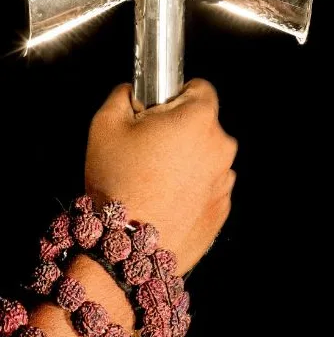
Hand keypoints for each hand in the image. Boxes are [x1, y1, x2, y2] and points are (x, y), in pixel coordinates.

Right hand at [85, 79, 237, 274]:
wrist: (129, 249)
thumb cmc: (118, 183)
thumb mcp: (105, 125)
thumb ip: (121, 96)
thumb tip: (131, 91)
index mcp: (199, 118)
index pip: (200, 88)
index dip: (176, 95)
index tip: (157, 112)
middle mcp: (221, 146)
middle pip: (203, 125)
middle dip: (180, 131)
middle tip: (147, 150)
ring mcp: (225, 180)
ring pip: (206, 157)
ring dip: (187, 161)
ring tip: (153, 180)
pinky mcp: (222, 209)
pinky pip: (207, 187)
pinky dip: (191, 189)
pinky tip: (164, 200)